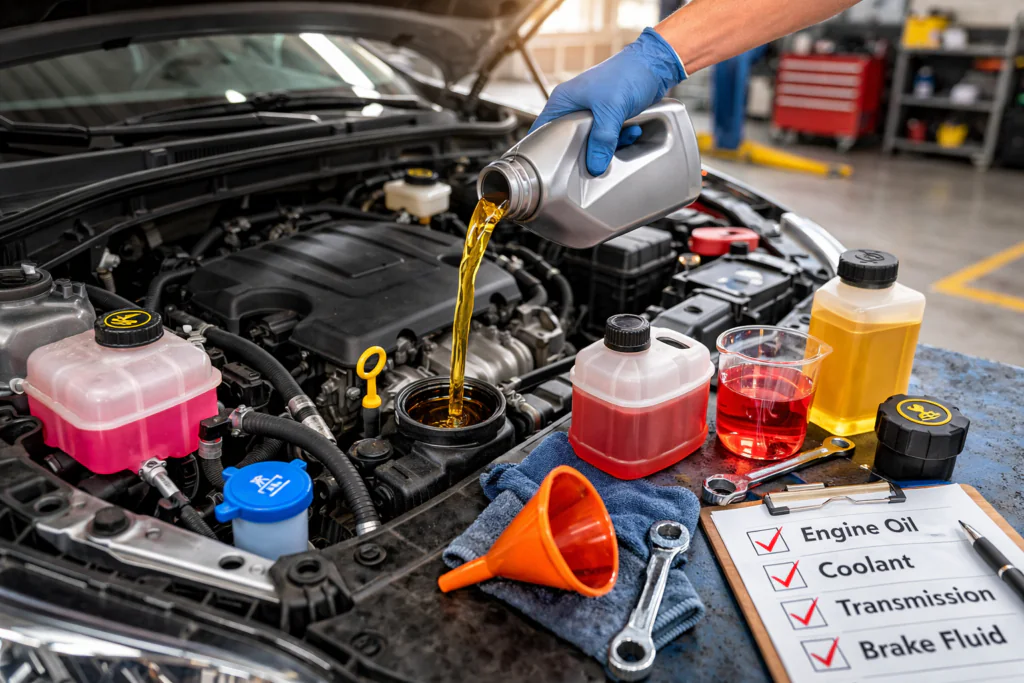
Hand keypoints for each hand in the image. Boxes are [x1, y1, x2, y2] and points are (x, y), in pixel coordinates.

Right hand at [529, 28, 685, 175]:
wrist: (654, 64)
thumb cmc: (627, 74)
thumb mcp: (612, 111)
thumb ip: (602, 141)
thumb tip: (595, 167)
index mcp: (563, 100)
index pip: (542, 131)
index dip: (543, 151)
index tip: (550, 169)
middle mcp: (573, 105)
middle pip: (568, 141)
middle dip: (584, 151)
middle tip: (596, 158)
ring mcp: (590, 110)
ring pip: (590, 141)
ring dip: (607, 145)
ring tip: (622, 138)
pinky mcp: (607, 114)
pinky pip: (606, 135)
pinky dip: (619, 138)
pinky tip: (632, 131)